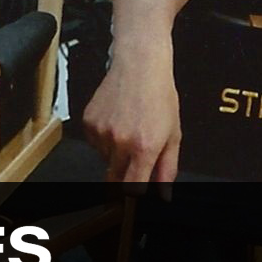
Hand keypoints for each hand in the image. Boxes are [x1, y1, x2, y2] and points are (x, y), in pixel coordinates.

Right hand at [82, 52, 181, 182]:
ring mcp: (101, 132)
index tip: (133, 196)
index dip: (132, 195)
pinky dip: (104, 138)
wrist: (140, 65)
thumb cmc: (159, 96)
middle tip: (133, 156)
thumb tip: (163, 194)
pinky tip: (116, 121)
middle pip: (114, 178)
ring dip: (114, 154)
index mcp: (144, 147)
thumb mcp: (173, 135)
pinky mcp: (88, 122)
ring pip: (104, 159)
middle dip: (123, 176)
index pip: (131, 188)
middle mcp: (120, 142)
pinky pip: (94, 143)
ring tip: (128, 129)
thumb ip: (167, 168)